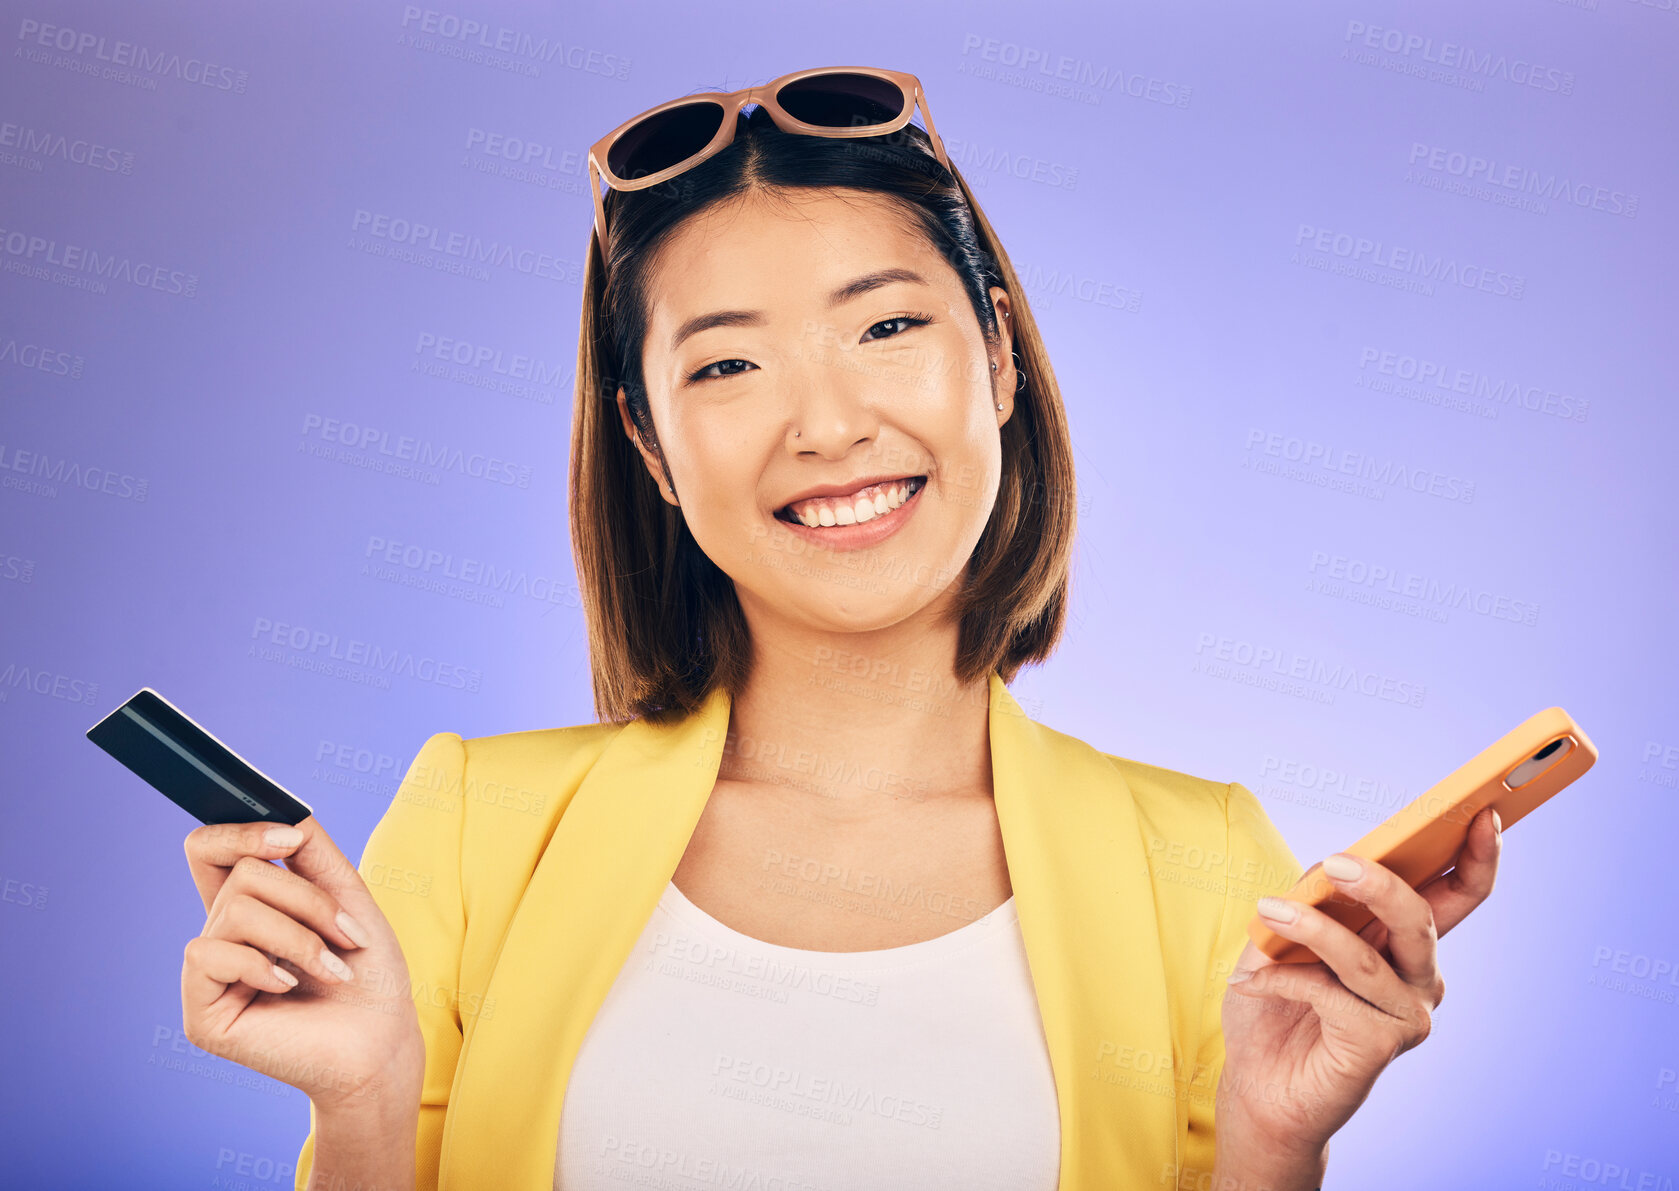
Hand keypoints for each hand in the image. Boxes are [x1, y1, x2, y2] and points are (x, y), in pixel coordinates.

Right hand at [180, 816, 423, 1114]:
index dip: (240, 830)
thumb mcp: (347, 899)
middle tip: (347, 936)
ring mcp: (209, 975)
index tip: (292, 835)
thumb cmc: (369, 975)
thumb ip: (312, 853)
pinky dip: (263, 965)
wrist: (382, 1041)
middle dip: (307, 898)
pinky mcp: (201, 1012)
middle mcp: (222, 936)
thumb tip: (283, 813)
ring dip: (300, 936)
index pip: (211, 850)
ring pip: (236, 909)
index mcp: (250, 907)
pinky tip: (290, 989)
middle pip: (241, 871)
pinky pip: (210, 953)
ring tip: (332, 968)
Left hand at [1217, 805, 1502, 1160]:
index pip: (1459, 894)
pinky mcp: (1380, 1047)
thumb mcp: (1283, 935)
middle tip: (1336, 861)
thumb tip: (1328, 867)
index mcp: (1405, 942)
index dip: (1478, 855)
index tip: (1482, 811)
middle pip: (1421, 919)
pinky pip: (1331, 996)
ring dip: (1310, 930)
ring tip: (1268, 910)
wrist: (1258, 1084)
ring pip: (1365, 959)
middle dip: (1382, 884)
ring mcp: (1406, 1016)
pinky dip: (1284, 980)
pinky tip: (1253, 981)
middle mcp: (1418, 977)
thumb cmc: (1275, 1005)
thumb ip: (1313, 899)